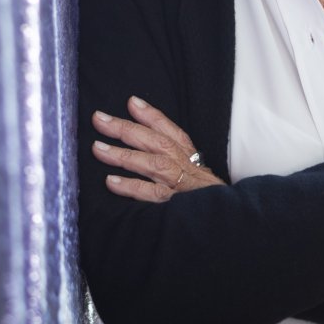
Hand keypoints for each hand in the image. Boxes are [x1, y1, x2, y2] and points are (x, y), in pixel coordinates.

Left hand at [91, 96, 224, 202]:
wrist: (226, 222)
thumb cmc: (204, 199)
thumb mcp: (195, 175)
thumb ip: (174, 158)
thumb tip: (145, 141)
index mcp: (190, 158)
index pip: (171, 132)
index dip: (152, 116)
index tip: (131, 102)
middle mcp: (187, 168)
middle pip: (156, 142)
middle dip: (126, 129)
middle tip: (99, 119)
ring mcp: (182, 187)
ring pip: (153, 164)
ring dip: (124, 155)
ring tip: (98, 148)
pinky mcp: (177, 207)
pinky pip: (153, 194)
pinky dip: (132, 187)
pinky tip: (111, 182)